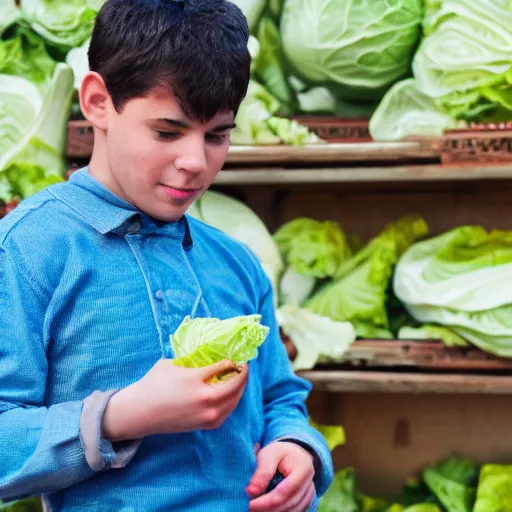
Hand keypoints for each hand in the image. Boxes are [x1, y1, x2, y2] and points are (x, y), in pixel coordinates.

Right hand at [102, 359, 247, 440]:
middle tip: (244, 365)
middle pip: (236, 385)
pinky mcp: (206, 425)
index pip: (224, 367)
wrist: (141, 412)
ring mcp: (207, 415)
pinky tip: (231, 393)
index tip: (236, 356)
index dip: (233, 361)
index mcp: (196, 380)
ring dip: (241, 388)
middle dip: (243, 374)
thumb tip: (210, 355)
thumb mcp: (173, 364)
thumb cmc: (154, 383)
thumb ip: (193, 360)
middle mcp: (205, 399)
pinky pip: (228, 411)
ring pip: (235, 400)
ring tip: (239, 377)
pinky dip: (233, 401)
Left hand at [247, 442, 315, 511]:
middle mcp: (310, 483)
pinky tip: (267, 509)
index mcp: (303, 468)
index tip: (250, 505)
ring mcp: (310, 494)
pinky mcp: (306, 501)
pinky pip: (294, 511)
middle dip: (268, 509)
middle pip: (289, 504)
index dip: (267, 502)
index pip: (284, 491)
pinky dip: (280, 511)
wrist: (294, 453)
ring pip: (293, 511)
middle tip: (250, 509)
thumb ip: (262, 472)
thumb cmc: (279, 452)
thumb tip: (251, 492)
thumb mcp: (269, 454)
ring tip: (257, 509)